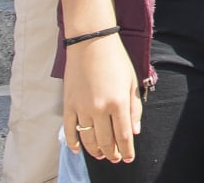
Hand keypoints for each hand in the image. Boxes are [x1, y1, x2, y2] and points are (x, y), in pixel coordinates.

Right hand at [64, 35, 141, 162]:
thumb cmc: (116, 60)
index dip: (127, 150)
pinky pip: (69, 130)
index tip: (129, 158)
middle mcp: (100, 108)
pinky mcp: (68, 104)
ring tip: (101, 156)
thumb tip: (134, 131)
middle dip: (112, 153)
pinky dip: (73, 142)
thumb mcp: (132, 82)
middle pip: (106, 141)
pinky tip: (78, 149)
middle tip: (116, 159)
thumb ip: (134, 108)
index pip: (123, 135)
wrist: (91, 43)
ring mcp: (82, 108)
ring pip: (88, 139)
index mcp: (119, 102)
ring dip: (95, 151)